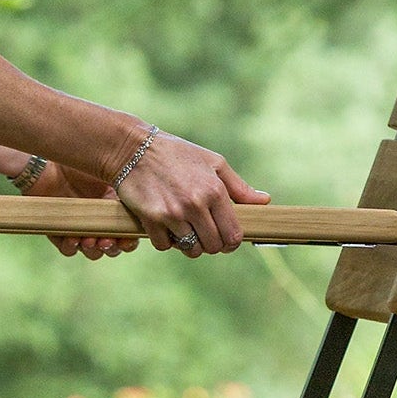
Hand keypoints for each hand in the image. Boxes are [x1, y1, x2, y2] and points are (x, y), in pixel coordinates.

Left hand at [26, 161, 140, 260]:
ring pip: (92, 252)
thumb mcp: (108, 174)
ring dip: (93, 250)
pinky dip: (72, 247)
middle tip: (108, 241)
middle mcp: (98, 222)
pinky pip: (68, 249)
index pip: (127, 234)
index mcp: (113, 211)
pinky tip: (73, 239)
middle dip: (112, 248)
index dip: (129, 241)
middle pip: (111, 247)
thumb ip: (125, 188)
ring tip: (90, 241)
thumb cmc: (80, 166)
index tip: (128, 240)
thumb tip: (143, 203)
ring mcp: (79, 228)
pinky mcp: (59, 231)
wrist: (49, 163)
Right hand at [112, 131, 269, 255]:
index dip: (231, 242)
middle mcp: (196, 204)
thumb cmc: (177, 154)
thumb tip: (264, 201)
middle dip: (211, 244)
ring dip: (189, 244)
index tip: (225, 240)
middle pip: (213, 246)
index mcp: (215, 191)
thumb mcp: (213, 162)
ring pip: (190, 249)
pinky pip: (165, 245)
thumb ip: (239, 187)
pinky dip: (166, 241)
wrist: (132, 148)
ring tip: (185, 230)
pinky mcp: (151, 219)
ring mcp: (173, 213)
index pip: (233, 235)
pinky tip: (165, 226)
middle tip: (204, 234)